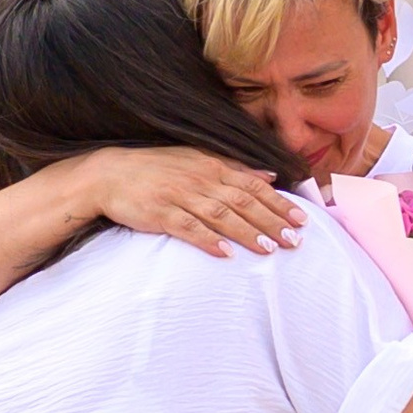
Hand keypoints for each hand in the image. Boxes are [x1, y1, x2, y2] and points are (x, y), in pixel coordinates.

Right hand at [83, 146, 301, 258]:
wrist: (112, 173)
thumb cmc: (158, 168)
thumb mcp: (198, 159)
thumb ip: (234, 168)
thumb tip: (268, 176)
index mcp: (212, 166)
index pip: (252, 186)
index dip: (278, 203)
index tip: (300, 219)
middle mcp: (200, 180)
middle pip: (243, 202)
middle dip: (271, 221)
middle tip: (295, 240)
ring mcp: (180, 196)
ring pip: (220, 215)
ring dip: (247, 232)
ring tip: (269, 249)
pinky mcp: (160, 213)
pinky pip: (188, 228)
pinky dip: (208, 240)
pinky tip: (226, 253)